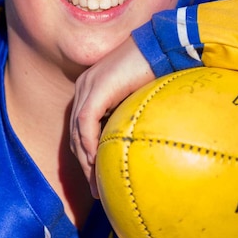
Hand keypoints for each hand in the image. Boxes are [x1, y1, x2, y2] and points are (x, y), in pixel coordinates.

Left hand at [70, 36, 154, 197]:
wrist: (162, 46)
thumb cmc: (159, 69)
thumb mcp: (139, 98)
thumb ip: (130, 117)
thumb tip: (137, 145)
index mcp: (91, 88)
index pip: (81, 128)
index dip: (86, 155)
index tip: (99, 179)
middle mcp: (84, 87)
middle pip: (74, 134)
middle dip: (83, 164)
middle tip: (96, 190)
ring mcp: (87, 87)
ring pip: (76, 132)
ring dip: (85, 162)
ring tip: (97, 185)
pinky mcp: (96, 89)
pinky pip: (85, 125)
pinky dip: (88, 146)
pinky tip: (98, 164)